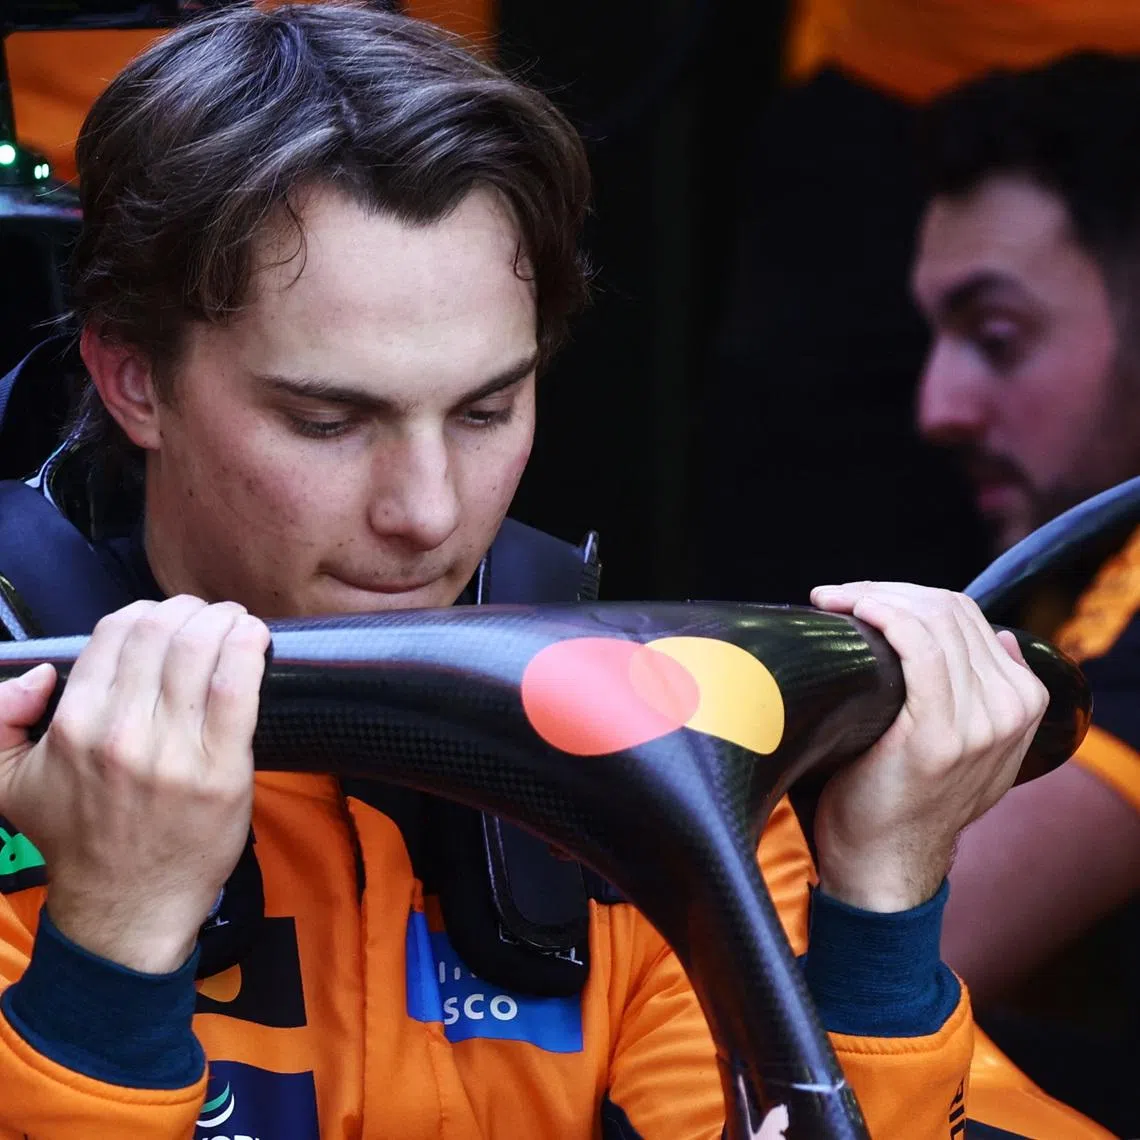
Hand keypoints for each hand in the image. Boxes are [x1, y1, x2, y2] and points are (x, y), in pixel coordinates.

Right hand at [0, 596, 269, 971]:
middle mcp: (121, 732)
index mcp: (74, 725)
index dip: (148, 611)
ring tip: (237, 621)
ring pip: (202, 650)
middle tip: (211, 615)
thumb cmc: (78, 837)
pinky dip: (249, 649)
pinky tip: (255, 639)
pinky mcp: (222, 769)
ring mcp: (174, 751)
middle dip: (192, 610)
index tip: (170, 616)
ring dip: (225, 621)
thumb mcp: (8, 782)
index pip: (115, 632)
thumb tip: (39, 674)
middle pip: (163, 632)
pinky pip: (238, 687)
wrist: (127, 906)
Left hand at [809, 582, 1047, 912]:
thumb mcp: (968, 746)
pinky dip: (885, 616)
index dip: (908, 594)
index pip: (966, 615)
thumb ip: (991, 696)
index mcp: (1023, 701)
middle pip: (949, 610)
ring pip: (933, 621)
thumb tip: (1003, 639)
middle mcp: (1011, 708)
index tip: (859, 597)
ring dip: (876, 596)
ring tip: (835, 601)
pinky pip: (919, 649)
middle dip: (887, 591)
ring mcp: (980, 722)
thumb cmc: (902, 795)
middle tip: (839, 597)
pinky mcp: (938, 735)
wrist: (884, 863)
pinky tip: (855, 612)